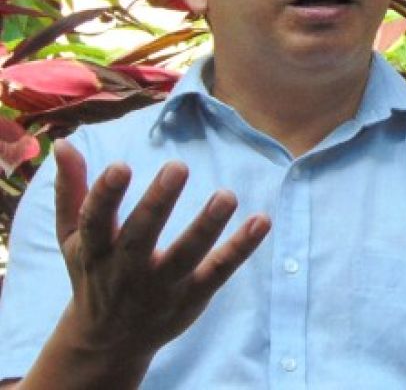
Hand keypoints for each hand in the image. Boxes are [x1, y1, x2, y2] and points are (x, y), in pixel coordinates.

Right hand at [52, 139, 270, 359]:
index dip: (105, 195)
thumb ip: (71, 191)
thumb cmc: (92, 273)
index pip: (95, 221)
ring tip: (227, 195)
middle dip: (158, 203)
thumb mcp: (72, 237)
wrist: (108, 341)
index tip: (121, 166)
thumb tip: (64, 144)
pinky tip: (261, 220)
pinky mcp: (192, 296)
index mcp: (94, 250)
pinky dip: (240, 248)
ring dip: (207, 226)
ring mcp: (162, 286)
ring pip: (186, 256)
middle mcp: (126, 270)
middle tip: (178, 166)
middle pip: (142, 236)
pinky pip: (219, 271)